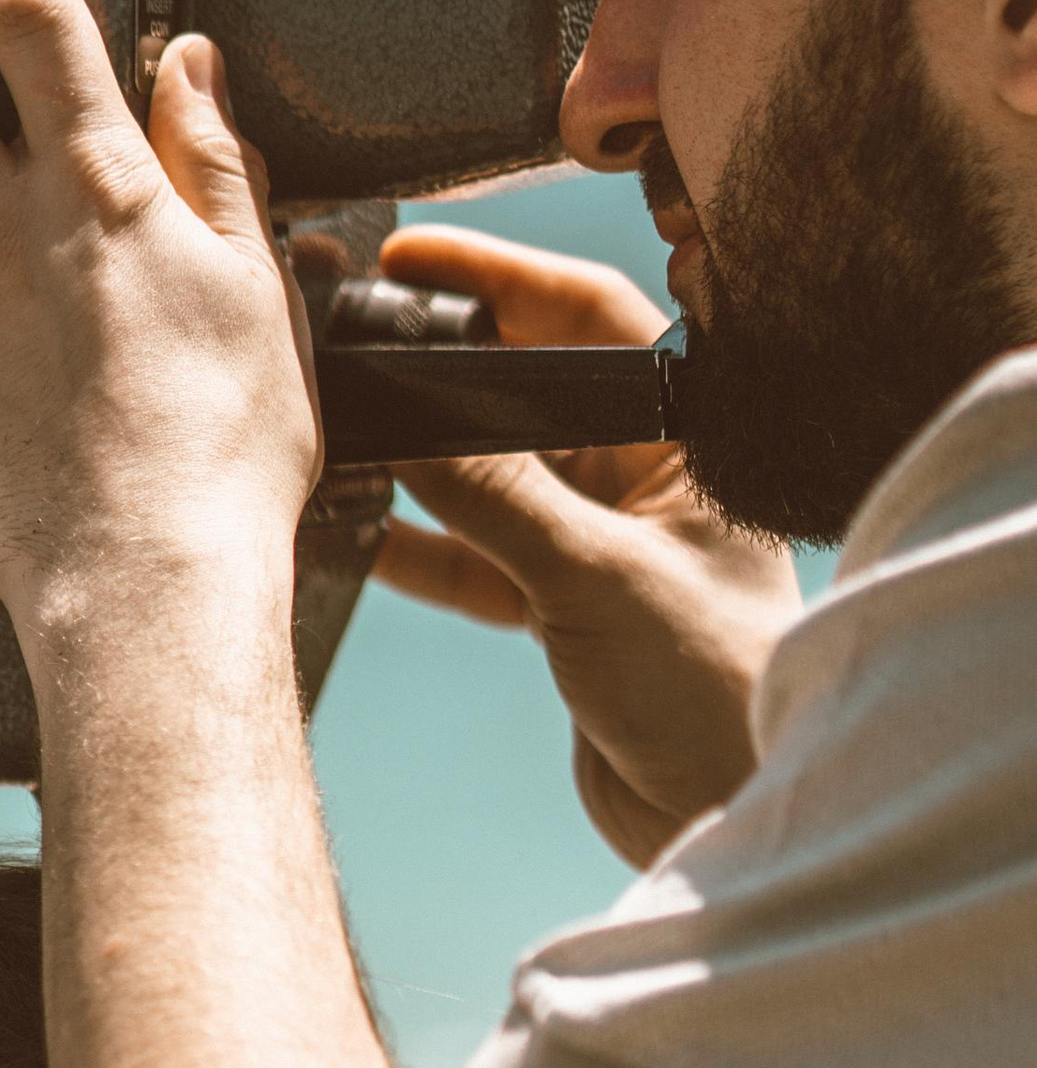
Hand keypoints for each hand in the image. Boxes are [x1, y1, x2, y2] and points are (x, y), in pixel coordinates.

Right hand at [371, 228, 803, 867]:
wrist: (726, 809)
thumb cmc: (716, 686)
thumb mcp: (595, 575)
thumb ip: (498, 496)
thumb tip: (410, 419)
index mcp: (685, 436)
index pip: (585, 317)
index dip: (498, 277)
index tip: (413, 258)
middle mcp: (642, 476)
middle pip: (524, 392)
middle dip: (442, 371)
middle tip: (359, 344)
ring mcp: (598, 542)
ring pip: (491, 478)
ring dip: (419, 466)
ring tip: (342, 435)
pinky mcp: (562, 609)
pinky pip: (476, 557)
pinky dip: (420, 547)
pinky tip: (359, 530)